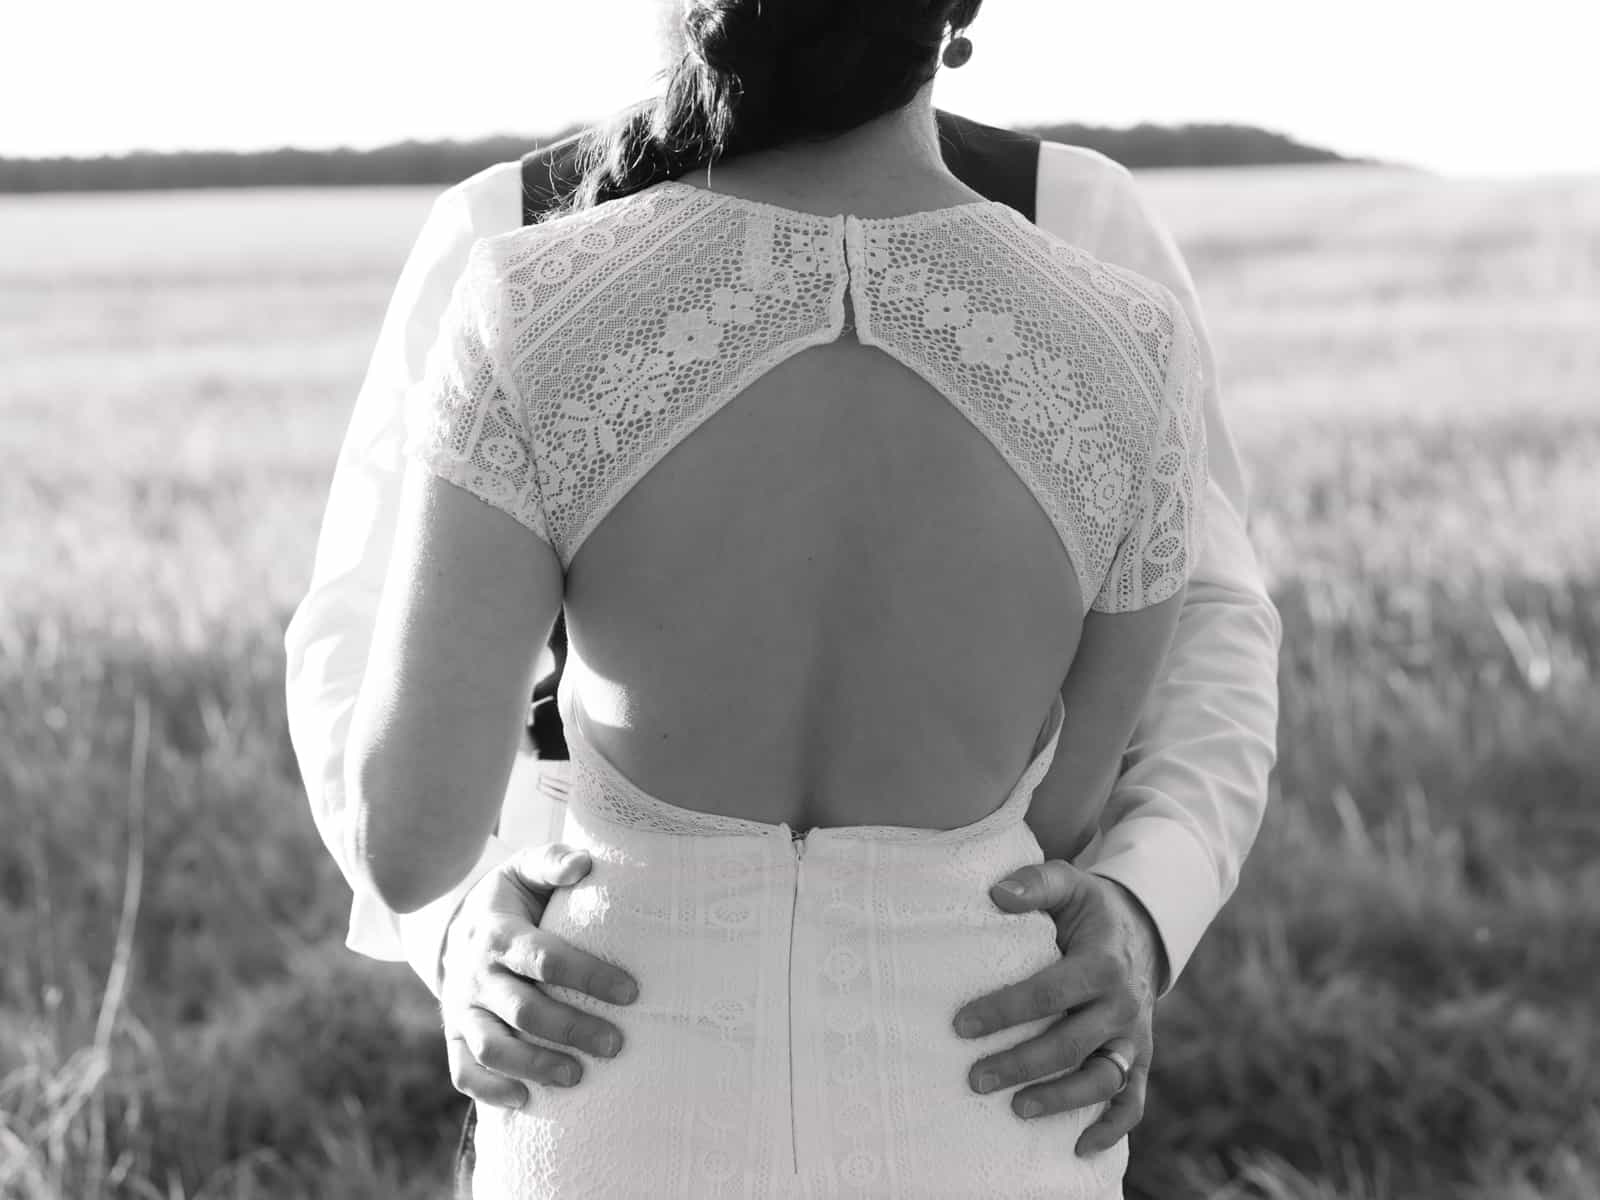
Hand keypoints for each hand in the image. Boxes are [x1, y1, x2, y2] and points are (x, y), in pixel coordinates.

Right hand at [440, 843, 639, 1108]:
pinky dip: (490, 1091)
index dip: (587, 975)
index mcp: (497, 932)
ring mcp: (462, 1008)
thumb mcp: (525, 869)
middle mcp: (476, 974)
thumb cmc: (510, 899)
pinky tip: (526, 1101)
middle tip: (616, 1044)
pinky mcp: (454, 1035)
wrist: (455, 924)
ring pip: (492, 1047)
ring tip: (578, 1077)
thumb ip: (554, 863)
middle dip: (570, 1029)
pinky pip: (464, 1072)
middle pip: (522, 1009)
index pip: (544, 958)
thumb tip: (585, 865)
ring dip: (534, 1066)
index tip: (631, 992)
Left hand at [950, 861, 1164, 1155]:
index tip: (961, 1025)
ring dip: (1061, 1100)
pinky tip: (1078, 1147)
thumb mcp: (1068, 882)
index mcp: (1102, 963)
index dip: (1005, 1010)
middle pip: (1070, 1044)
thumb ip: (1035, 883)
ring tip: (1016, 1109)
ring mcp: (1134, 1037)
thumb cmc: (1090, 909)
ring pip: (1102, 1080)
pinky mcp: (1141, 1059)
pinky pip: (1132, 1102)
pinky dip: (1110, 1128)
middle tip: (974, 1078)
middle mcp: (1123, 1005)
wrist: (1143, 930)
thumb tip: (997, 894)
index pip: (1049, 992)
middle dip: (1020, 1064)